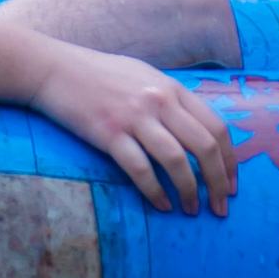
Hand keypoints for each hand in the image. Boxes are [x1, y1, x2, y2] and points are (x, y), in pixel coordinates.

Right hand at [32, 46, 236, 215]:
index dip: (230, 161)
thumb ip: (169, 98)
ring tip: (190, 210)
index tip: (230, 184)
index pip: (217, 128)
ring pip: (177, 161)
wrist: (48, 68)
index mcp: (171, 88)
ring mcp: (133, 117)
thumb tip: (193, 127)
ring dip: (189, 191)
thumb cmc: (94, 73)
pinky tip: (161, 204)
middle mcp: (158, 101)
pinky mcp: (108, 133)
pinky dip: (155, 191)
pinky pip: (140, 169)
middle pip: (204, 148)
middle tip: (219, 207)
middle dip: (217, 182)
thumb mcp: (141, 76)